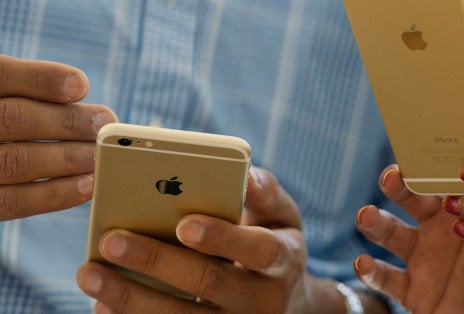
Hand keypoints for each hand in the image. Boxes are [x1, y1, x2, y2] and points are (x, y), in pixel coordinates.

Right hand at [0, 54, 116, 219]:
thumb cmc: (5, 119)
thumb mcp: (8, 98)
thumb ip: (32, 94)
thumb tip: (84, 97)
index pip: (2, 75)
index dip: (42, 79)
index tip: (81, 85)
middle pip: (14, 119)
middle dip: (66, 122)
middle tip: (104, 124)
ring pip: (16, 161)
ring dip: (67, 159)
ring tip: (98, 155)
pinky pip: (14, 201)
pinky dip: (55, 194)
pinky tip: (86, 185)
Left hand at [77, 166, 327, 312]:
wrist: (283, 302)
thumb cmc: (274, 243)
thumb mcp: (283, 216)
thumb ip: (267, 193)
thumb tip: (246, 177)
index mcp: (282, 260)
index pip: (258, 249)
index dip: (222, 238)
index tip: (183, 224)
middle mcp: (262, 299)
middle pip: (209, 282)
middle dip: (158, 262)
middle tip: (113, 239)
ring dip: (131, 297)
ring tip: (89, 272)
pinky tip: (101, 302)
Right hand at [354, 165, 463, 312]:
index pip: (446, 181)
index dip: (435, 166)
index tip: (428, 153)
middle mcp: (439, 230)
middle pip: (412, 199)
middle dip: (399, 184)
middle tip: (394, 176)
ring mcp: (423, 260)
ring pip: (391, 233)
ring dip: (375, 222)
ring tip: (366, 216)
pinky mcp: (413, 291)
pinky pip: (388, 280)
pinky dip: (372, 272)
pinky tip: (364, 263)